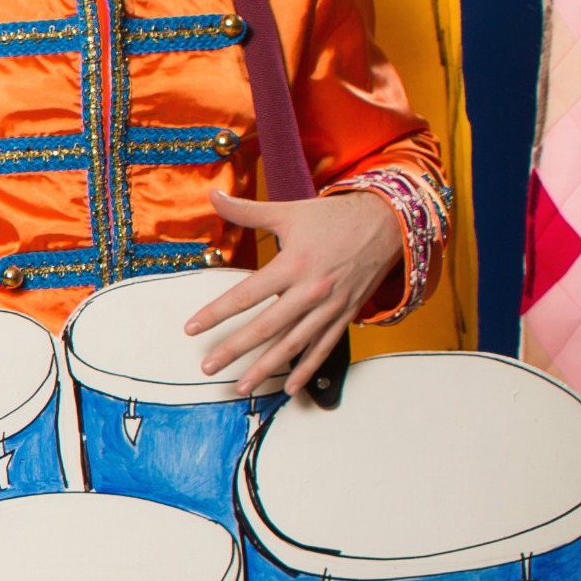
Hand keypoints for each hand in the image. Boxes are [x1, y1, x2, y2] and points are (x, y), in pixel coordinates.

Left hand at [184, 187, 402, 395]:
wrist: (387, 224)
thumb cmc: (334, 218)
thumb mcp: (290, 212)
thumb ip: (248, 210)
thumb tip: (213, 194)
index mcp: (292, 264)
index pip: (246, 294)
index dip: (216, 313)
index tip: (192, 329)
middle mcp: (311, 290)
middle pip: (266, 327)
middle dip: (234, 350)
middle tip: (208, 367)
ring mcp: (329, 307)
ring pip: (293, 344)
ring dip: (266, 368)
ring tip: (241, 387)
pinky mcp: (345, 315)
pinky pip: (323, 348)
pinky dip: (306, 369)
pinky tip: (288, 387)